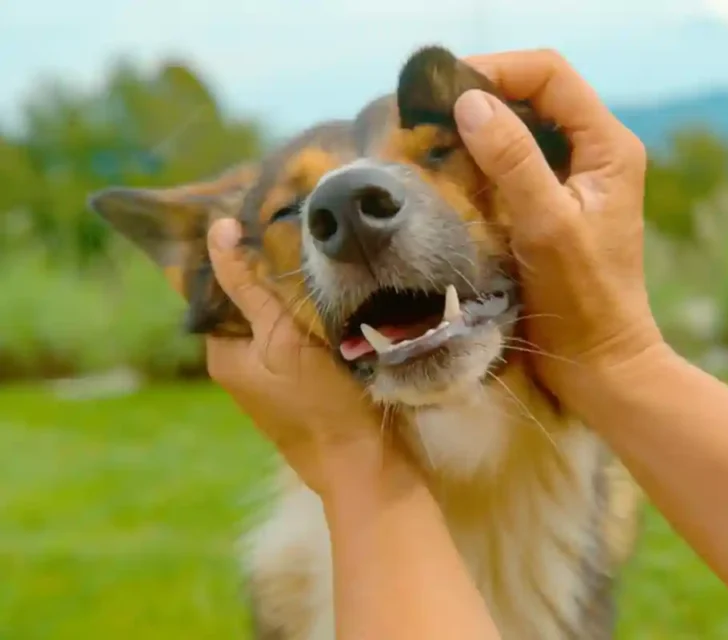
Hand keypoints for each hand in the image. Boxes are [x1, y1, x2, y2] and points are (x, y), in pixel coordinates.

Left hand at [203, 218, 387, 495]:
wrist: (368, 464)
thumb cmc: (321, 404)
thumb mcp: (281, 338)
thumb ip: (249, 286)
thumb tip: (219, 229)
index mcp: (224, 353)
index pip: (218, 285)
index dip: (238, 249)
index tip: (264, 211)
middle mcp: (245, 362)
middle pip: (252, 297)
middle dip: (273, 265)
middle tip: (301, 223)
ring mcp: (279, 371)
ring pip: (282, 312)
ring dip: (301, 286)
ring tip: (325, 249)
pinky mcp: (312, 377)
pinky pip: (307, 331)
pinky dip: (319, 310)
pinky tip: (342, 289)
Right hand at [453, 50, 666, 411]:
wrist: (600, 363)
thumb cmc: (582, 301)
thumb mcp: (547, 226)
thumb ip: (513, 161)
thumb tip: (470, 103)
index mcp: (608, 147)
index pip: (550, 75)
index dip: (498, 69)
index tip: (445, 88)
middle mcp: (596, 153)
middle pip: (536, 94)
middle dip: (483, 94)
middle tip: (429, 111)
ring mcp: (576, 179)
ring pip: (523, 127)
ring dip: (479, 128)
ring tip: (433, 138)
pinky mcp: (555, 204)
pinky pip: (515, 163)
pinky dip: (482, 161)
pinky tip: (452, 173)